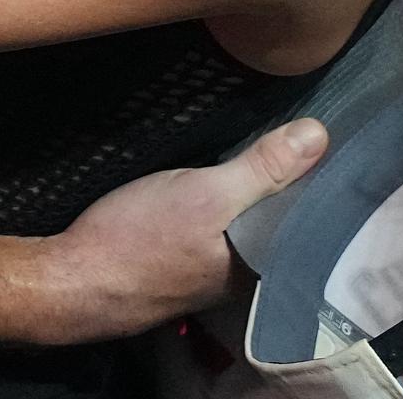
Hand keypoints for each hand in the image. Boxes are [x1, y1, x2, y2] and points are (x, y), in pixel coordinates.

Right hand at [47, 118, 326, 339]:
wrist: (73, 278)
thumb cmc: (140, 242)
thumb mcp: (206, 195)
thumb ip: (262, 170)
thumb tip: (320, 135)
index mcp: (263, 268)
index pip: (312, 220)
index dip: (321, 178)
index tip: (330, 135)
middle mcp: (246, 274)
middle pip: (281, 218)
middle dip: (290, 179)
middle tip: (301, 125)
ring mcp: (215, 268)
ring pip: (250, 219)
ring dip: (257, 186)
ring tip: (271, 139)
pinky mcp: (186, 257)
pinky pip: (223, 222)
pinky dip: (228, 197)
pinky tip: (223, 172)